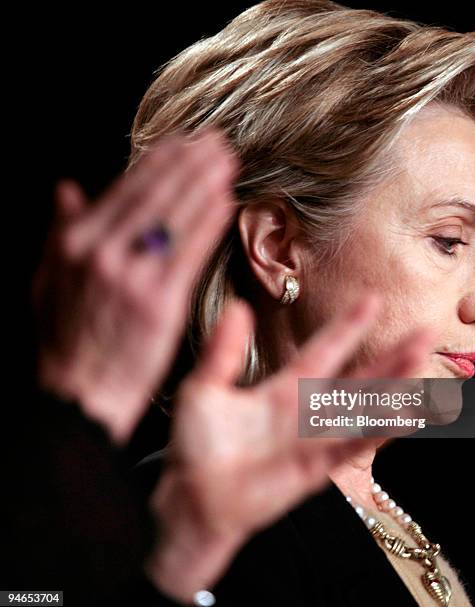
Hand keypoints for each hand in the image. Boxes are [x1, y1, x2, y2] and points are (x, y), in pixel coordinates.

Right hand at [33, 127, 238, 442]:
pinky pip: (190, 254)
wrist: (81, 395)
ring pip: (175, 218)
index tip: (183, 143)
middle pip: (155, 196)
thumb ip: (60, 231)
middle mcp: (103, 254)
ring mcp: (132, 278)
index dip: (158, 162)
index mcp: (75, 244)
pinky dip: (209, 225)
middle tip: (216, 142)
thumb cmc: (67, 342)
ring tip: (227, 162)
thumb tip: (68, 188)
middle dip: (189, 164)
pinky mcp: (160, 304)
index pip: (125, 190)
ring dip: (205, 184)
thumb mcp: (46, 281)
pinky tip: (226, 204)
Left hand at [147, 293, 436, 602]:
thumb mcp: (205, 388)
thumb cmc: (196, 446)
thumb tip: (237, 306)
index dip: (347, 327)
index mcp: (282, 389)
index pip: (323, 350)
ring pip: (362, 409)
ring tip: (422, 362)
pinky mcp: (313, 468)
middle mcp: (305, 412)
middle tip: (425, 332)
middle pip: (357, 378)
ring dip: (394, 386)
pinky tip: (406, 415)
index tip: (372, 300)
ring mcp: (313, 440)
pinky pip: (350, 446)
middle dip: (391, 355)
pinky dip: (377, 431)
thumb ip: (223, 351)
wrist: (192, 498)